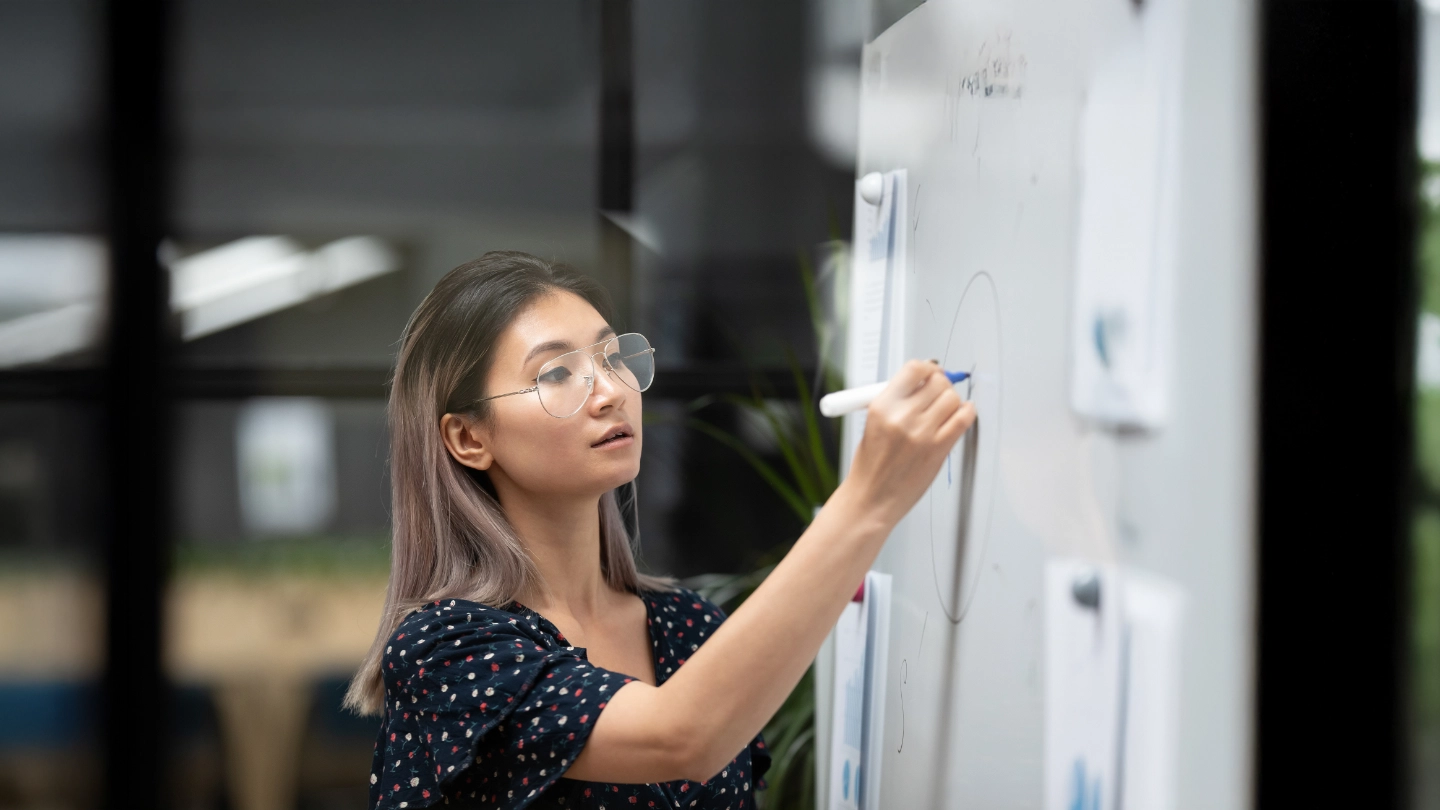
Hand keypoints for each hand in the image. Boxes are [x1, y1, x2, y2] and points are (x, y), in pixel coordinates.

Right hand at [844, 359, 975, 526]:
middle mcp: (903, 417)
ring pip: (952, 398)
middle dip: (941, 383)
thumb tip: (922, 382)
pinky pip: (963, 419)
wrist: (872, 499)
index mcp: (882, 407)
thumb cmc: (870, 466)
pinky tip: (963, 412)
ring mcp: (922, 433)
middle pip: (937, 382)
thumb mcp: (873, 423)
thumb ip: (897, 401)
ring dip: (952, 399)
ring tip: (946, 407)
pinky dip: (967, 412)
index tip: (931, 371)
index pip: (914, 369)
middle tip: (940, 390)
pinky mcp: (938, 449)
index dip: (927, 367)